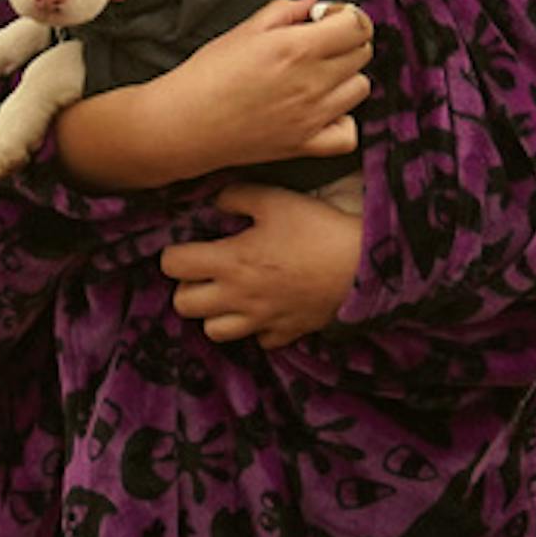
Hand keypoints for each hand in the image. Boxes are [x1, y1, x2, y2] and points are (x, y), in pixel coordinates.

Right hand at [156, 0, 372, 178]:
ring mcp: (312, 116)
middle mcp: (311, 81)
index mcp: (296, 47)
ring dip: (347, 78)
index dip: (348, 17)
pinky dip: (343, 121)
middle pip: (362, 53)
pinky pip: (350, 133)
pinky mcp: (305, 145)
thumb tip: (312, 3)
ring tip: (320, 76)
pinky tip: (324, 111)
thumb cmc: (206, 75)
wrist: (183, 123)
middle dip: (347, 42)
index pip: (357, 25)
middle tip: (322, 44)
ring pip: (361, 88)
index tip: (331, 19)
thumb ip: (284, 11)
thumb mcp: (243, 30)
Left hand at [160, 183, 364, 348]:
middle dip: (188, 287)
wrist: (362, 266)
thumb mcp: (276, 199)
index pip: (173, 266)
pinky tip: (266, 307)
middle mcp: (238, 297)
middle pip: (183, 306)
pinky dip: (256, 328)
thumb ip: (237, 196)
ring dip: (215, 313)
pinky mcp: (286, 333)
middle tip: (207, 271)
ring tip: (230, 293)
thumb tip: (215, 201)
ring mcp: (261, 320)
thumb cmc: (318, 229)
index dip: (175, 254)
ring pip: (213, 332)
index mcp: (231, 261)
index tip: (191, 246)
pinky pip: (258, 340)